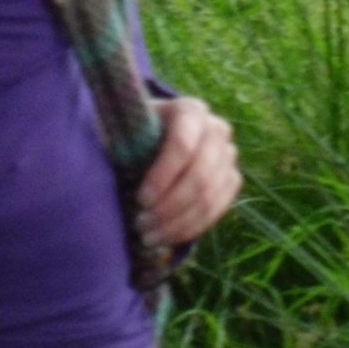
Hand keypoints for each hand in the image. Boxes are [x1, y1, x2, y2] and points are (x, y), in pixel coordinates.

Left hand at [136, 96, 240, 249]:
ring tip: (149, 236)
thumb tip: (117, 166)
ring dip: (178, 224)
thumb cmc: (136, 131)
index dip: (162, 176)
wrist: (157, 134)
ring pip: (209, 197)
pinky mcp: (231, 178)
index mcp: (190, 111)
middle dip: (169, 207)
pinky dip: (192, 228)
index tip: (140, 199)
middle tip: (141, 224)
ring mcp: (228, 155)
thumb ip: (124, 141)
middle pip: (199, 176)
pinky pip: (218, 209)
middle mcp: (216, 129)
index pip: (182, 145)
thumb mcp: (126, 127)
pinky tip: (167, 236)